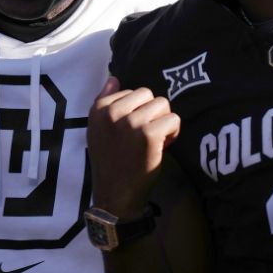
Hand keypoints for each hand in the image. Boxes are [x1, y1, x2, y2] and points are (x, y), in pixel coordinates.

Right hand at [87, 77, 180, 219]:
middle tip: (145, 136)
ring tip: (153, 141)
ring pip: (163, 105)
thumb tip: (114, 77)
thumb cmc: (110, 161)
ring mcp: (131, 123)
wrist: (115, 195)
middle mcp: (112, 113)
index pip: (132, 91)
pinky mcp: (149, 135)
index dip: (138, 110)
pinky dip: (173, 133)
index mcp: (99, 109)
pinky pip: (174, 119)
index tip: (132, 131)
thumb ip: (105, 101)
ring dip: (163, 122)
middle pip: (149, 94)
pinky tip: (163, 147)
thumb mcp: (98, 130)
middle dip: (152, 113)